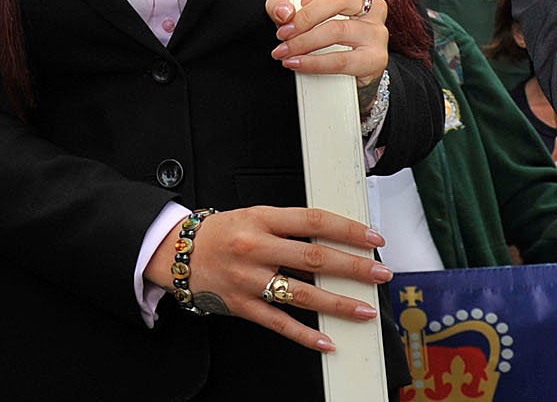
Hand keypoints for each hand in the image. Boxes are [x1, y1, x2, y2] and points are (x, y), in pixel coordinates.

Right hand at [143, 206, 390, 352]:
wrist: (177, 253)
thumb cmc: (221, 233)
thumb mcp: (254, 216)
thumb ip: (289, 225)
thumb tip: (332, 236)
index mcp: (262, 219)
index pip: (313, 220)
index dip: (347, 229)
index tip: (372, 238)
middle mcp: (257, 248)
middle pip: (313, 257)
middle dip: (352, 267)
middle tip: (379, 273)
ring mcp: (249, 279)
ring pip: (301, 294)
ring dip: (338, 303)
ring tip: (364, 309)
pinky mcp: (242, 305)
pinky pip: (278, 322)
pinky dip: (304, 334)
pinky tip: (326, 340)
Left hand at [268, 0, 387, 88]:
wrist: (344, 72)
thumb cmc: (324, 32)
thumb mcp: (299, 11)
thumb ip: (281, 5)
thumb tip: (283, 11)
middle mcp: (374, 5)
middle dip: (306, 16)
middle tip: (285, 30)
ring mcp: (377, 31)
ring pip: (337, 30)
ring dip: (304, 42)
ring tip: (285, 50)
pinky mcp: (375, 58)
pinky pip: (341, 60)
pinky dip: (314, 63)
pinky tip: (298, 62)